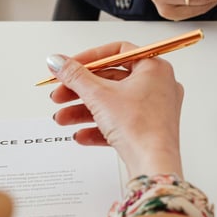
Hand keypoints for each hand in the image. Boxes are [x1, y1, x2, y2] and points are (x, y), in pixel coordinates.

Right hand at [48, 42, 184, 177]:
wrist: (154, 164)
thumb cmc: (140, 126)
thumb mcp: (99, 96)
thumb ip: (75, 76)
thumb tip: (58, 61)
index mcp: (154, 67)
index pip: (118, 52)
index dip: (90, 58)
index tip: (70, 66)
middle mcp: (159, 84)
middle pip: (112, 79)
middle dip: (81, 89)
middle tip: (60, 94)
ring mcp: (156, 108)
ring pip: (113, 103)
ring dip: (84, 110)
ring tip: (62, 118)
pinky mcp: (149, 129)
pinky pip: (121, 122)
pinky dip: (99, 126)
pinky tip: (80, 135)